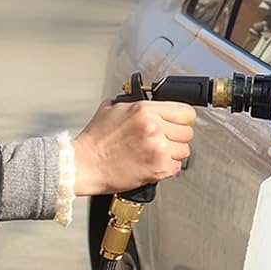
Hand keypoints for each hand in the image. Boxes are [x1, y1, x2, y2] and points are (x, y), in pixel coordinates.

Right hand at [72, 100, 196, 196]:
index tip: (180, 124)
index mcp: (144, 110)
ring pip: (184, 150)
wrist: (83, 165)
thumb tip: (149, 102)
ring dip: (173, 153)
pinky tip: (152, 164)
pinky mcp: (159, 168)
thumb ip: (133, 103)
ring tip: (154, 154)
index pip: (185, 112)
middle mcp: (154, 127)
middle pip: (187, 132)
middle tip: (162, 141)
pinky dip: (167, 167)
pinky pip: (177, 166)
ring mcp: (158, 148)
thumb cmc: (95, 141)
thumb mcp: (112, 110)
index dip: (183, 119)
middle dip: (176, 137)